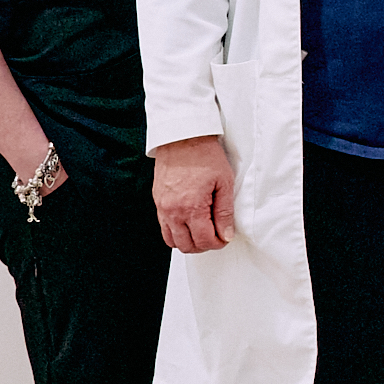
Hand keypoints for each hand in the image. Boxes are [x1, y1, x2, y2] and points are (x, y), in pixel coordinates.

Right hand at [154, 134, 238, 254]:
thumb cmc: (204, 155)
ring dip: (188, 241)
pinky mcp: (157, 202)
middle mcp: (173, 211)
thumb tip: (226, 234)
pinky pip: (164, 227)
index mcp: (191, 207)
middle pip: (187, 246)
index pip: (204, 241)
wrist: (182, 137)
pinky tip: (189, 222)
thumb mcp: (224, 183)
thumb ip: (225, 212)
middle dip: (204, 245)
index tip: (225, 237)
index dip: (218, 243)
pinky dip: (176, 231)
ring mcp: (162, 207)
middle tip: (215, 235)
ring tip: (202, 230)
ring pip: (172, 241)